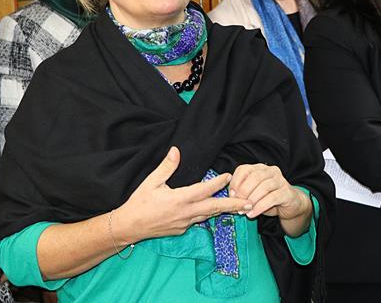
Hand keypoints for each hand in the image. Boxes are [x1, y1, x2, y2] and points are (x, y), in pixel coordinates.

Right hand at [114, 147, 252, 243]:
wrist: (129, 227)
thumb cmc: (139, 203)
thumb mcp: (151, 182)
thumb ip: (166, 166)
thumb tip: (176, 150)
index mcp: (179, 199)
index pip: (204, 190)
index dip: (218, 183)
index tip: (230, 176)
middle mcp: (185, 213)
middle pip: (215, 208)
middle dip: (234, 205)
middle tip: (251, 203)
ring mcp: (184, 223)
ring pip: (209, 216)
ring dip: (223, 210)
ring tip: (239, 207)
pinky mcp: (181, 230)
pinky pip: (198, 220)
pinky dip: (208, 215)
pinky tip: (213, 211)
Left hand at [229, 164, 311, 236]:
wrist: (291, 205)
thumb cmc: (269, 199)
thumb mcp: (254, 194)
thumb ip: (243, 193)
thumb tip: (230, 198)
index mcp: (259, 168)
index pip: (244, 169)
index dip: (235, 182)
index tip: (231, 195)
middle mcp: (270, 171)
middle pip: (254, 177)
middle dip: (243, 192)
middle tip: (237, 204)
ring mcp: (280, 180)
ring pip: (263, 187)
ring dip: (251, 200)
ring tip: (244, 211)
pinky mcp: (287, 192)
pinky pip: (272, 198)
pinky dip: (259, 207)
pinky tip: (252, 214)